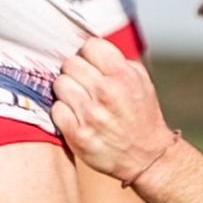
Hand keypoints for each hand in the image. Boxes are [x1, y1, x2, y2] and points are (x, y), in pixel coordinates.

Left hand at [53, 36, 174, 182]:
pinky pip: (56, 110)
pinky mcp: (78, 134)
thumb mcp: (140, 81)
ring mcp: (90, 114)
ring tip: (79, 99)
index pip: (89, 46)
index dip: (89, 54)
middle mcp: (105, 92)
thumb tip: (90, 46)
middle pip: (70, 64)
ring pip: (60, 84)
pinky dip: (63, 112)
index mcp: (122, 75)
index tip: (92, 63)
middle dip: (76, 72)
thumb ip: (117, 60)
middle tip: (84, 83)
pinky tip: (75, 115)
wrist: (147, 156)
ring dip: (67, 90)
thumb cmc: (141, 114)